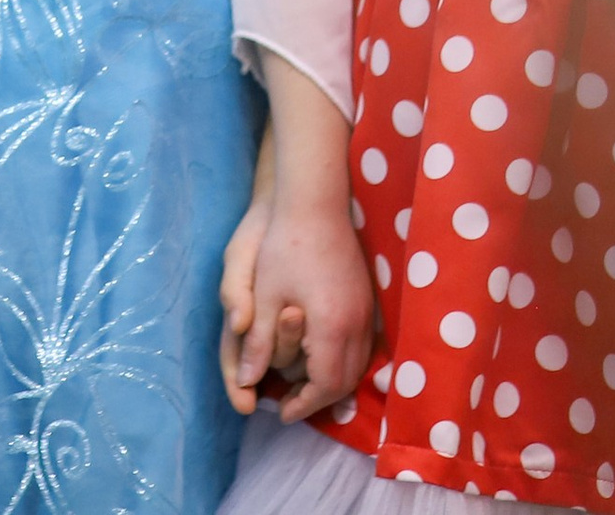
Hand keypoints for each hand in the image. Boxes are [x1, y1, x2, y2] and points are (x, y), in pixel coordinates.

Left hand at [224, 197, 372, 420]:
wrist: (315, 202)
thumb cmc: (283, 245)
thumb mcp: (264, 294)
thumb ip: (258, 342)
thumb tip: (246, 381)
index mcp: (331, 327)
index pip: (324, 385)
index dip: (304, 404)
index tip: (283, 412)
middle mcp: (356, 325)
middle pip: (345, 382)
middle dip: (320, 399)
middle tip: (293, 405)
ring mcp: (366, 312)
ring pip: (358, 367)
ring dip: (334, 382)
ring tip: (306, 387)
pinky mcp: (367, 300)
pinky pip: (362, 348)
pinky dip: (345, 363)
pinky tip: (324, 358)